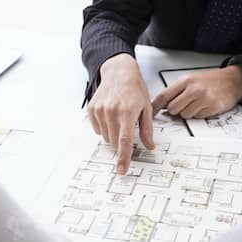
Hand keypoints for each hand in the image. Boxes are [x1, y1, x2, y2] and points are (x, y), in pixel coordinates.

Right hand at [87, 54, 155, 174]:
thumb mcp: (146, 107)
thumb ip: (147, 129)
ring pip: (106, 136)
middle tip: (127, 126)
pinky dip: (104, 126)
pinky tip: (110, 114)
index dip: (123, 158)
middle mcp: (111, 112)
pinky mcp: (92, 109)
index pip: (125, 141)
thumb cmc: (135, 88)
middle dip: (121, 140)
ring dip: (113, 133)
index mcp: (127, 113)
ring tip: (119, 116)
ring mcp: (100, 110)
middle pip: (114, 141)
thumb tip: (149, 146)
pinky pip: (97, 128)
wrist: (119, 72)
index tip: (121, 170)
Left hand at [152, 65, 241, 118]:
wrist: (232, 80)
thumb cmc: (211, 80)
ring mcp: (204, 99)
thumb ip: (177, 90)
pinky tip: (204, 106)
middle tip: (183, 104)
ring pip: (184, 115)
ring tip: (196, 103)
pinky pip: (197, 118)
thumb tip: (162, 104)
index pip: (165, 95)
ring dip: (188, 112)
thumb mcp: (191, 79)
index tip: (151, 112)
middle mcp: (195, 89)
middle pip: (173, 109)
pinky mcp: (212, 108)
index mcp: (186, 81)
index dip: (156, 106)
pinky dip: (198, 114)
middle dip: (175, 109)